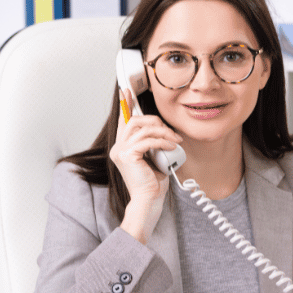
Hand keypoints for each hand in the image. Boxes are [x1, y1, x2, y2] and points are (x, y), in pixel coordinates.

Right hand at [110, 95, 182, 241]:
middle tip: (170, 132)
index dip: (125, 103)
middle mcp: (118, 147)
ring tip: (174, 140)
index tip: (127, 90)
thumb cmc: (153, 184)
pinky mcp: (127, 156)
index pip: (123, 120)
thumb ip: (153, 143)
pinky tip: (171, 146)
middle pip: (134, 120)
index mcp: (123, 147)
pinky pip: (147, 140)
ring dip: (162, 131)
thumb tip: (163, 130)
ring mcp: (120, 151)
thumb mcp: (155, 158)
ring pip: (141, 128)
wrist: (149, 202)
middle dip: (156, 121)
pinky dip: (163, 140)